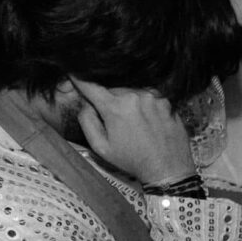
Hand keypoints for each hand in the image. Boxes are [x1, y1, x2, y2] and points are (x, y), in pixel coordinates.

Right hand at [76, 80, 200, 187]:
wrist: (169, 169)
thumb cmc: (133, 161)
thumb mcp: (101, 147)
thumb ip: (87, 121)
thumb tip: (85, 103)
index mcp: (116, 107)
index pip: (91, 86)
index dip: (79, 79)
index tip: (72, 71)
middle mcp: (135, 95)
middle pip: (113, 90)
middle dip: (109, 101)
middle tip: (114, 122)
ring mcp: (153, 96)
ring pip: (131, 92)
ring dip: (128, 103)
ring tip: (134, 125)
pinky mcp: (167, 100)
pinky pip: (148, 96)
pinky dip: (144, 105)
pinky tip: (148, 122)